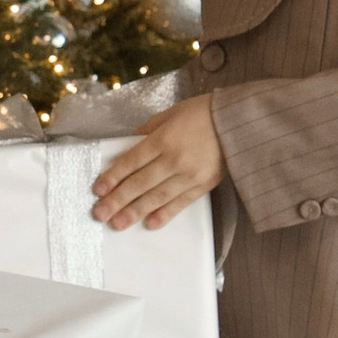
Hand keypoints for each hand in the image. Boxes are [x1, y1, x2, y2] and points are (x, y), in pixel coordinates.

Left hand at [91, 94, 226, 230]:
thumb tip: (129, 145)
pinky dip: (164, 214)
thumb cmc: (203, 113)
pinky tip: (149, 224)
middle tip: (99, 214)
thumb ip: (148, 131)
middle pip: (140, 183)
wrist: (239, 122)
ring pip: (157, 197)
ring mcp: (189, 175)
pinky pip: (180, 203)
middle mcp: (174, 159)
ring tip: (117, 224)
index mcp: (164, 138)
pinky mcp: (203, 185)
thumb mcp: (170, 114)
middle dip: (117, 200)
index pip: (131, 161)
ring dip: (135, 212)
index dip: (113, 177)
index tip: (98, 190)